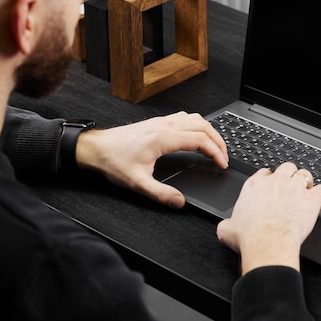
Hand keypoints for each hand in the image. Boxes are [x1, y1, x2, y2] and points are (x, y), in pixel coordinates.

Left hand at [75, 111, 227, 208]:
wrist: (95, 148)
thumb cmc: (113, 160)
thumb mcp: (137, 183)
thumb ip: (160, 194)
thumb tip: (179, 202)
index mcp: (163, 138)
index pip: (200, 140)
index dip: (216, 152)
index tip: (222, 164)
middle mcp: (164, 126)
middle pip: (203, 125)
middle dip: (218, 141)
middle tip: (224, 157)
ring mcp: (161, 121)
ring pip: (195, 118)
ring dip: (209, 131)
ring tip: (215, 146)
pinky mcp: (156, 122)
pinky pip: (185, 117)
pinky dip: (197, 126)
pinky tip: (196, 136)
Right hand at [216, 162, 320, 273]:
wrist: (267, 244)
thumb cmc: (249, 237)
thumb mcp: (227, 229)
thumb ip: (227, 223)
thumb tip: (225, 226)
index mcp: (255, 185)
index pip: (266, 173)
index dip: (271, 181)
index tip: (273, 190)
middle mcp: (276, 182)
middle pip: (286, 167)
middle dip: (290, 176)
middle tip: (291, 188)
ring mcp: (294, 188)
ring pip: (305, 174)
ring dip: (307, 183)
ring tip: (307, 192)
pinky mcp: (310, 199)